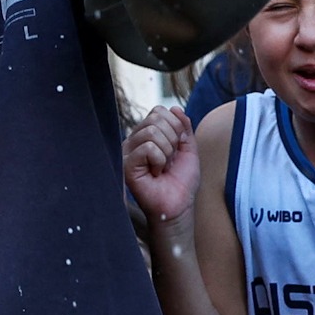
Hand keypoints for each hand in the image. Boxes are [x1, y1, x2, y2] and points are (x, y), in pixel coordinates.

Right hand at [123, 105, 202, 225]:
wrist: (178, 206)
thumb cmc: (181, 181)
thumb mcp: (188, 149)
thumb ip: (183, 127)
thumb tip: (175, 108)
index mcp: (146, 133)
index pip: (159, 111)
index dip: (176, 127)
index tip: (177, 149)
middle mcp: (134, 139)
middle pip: (156, 118)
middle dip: (173, 140)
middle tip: (170, 161)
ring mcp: (128, 151)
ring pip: (152, 132)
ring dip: (167, 152)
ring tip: (162, 168)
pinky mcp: (126, 164)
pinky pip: (148, 148)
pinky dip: (160, 161)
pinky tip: (155, 174)